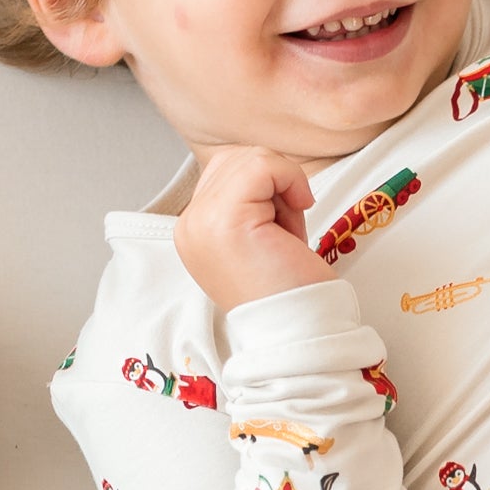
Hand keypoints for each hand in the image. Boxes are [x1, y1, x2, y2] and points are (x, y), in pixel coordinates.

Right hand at [175, 149, 331, 312]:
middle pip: (235, 159)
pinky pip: (261, 165)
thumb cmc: (290, 291)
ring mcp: (201, 220)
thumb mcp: (259, 235)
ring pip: (249, 158)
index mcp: (194, 231)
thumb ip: (251, 200)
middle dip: (272, 185)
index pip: (225, 171)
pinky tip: (299, 210)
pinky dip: (290, 178)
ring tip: (284, 231)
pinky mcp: (224, 218)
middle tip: (284, 231)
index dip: (265, 187)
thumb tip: (267, 167)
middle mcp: (189, 225)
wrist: (296, 332)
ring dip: (282, 186)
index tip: (279, 229)